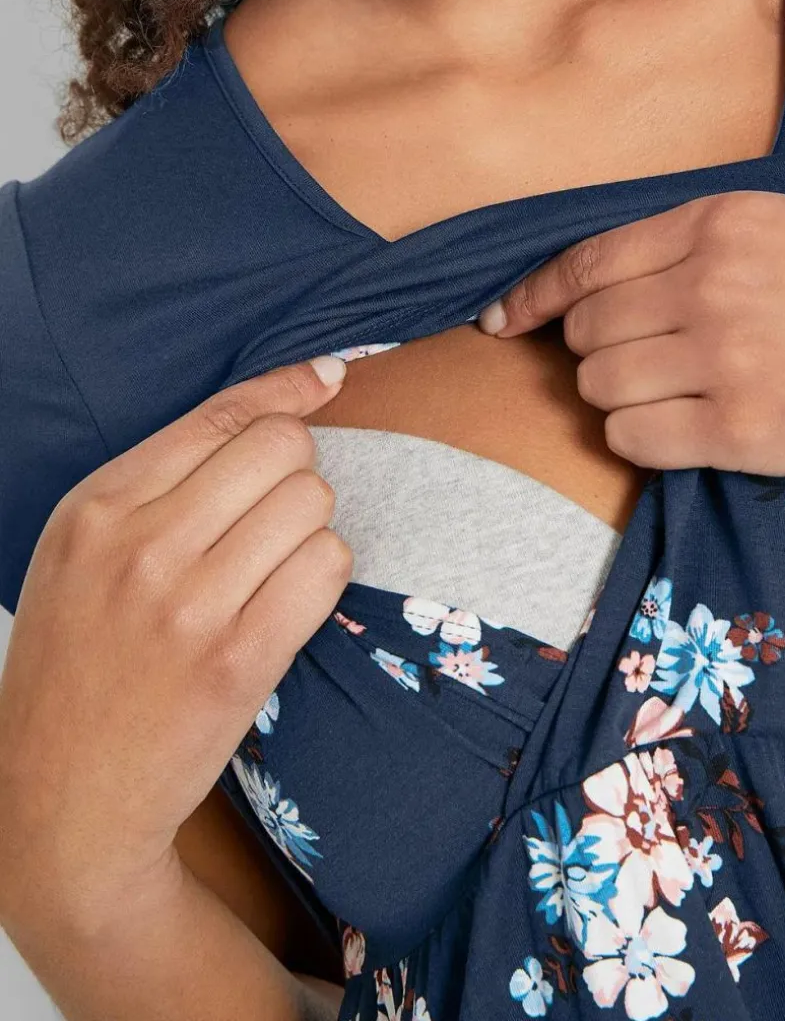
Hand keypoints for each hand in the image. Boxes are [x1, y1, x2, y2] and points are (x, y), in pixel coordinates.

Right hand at [0, 355, 351, 920]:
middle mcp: (139, 547)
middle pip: (282, 449)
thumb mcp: (85, 550)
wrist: (64, 799)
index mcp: (95, 508)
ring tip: (268, 570)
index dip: (287, 393)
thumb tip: (301, 390)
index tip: (327, 380)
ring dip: (309, 530)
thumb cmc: (81, 661)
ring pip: (312, 503)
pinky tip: (288, 602)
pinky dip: (323, 577)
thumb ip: (171, 473)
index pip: (222, 414)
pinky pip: (326, 569)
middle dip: (292, 474)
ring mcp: (190, 606)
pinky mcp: (238, 661)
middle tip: (267, 521)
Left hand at [477, 190, 784, 495]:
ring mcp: (724, 353)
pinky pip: (632, 438)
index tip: (505, 320)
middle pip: (585, 327)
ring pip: (599, 385)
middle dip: (595, 352)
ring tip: (680, 399)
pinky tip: (689, 433)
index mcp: (723, 220)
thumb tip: (607, 283)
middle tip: (644, 367)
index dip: (534, 295)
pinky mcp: (742, 428)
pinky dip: (643, 440)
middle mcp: (711, 279)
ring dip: (620, 399)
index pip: (587, 258)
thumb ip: (703, 245)